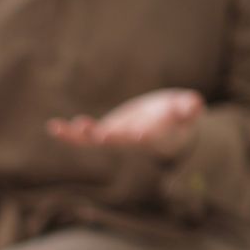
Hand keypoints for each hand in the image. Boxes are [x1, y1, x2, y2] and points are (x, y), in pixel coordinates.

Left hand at [47, 89, 204, 160]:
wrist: (161, 124)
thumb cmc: (178, 113)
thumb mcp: (186, 108)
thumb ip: (189, 108)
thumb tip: (196, 104)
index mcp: (159, 139)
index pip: (155, 139)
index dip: (148, 136)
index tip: (141, 132)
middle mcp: (135, 144)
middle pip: (124, 144)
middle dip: (113, 140)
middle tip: (102, 136)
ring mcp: (117, 141)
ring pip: (100, 143)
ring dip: (86, 137)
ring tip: (77, 126)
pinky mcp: (103, 134)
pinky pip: (83, 137)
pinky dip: (70, 134)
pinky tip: (54, 127)